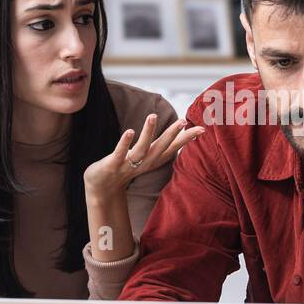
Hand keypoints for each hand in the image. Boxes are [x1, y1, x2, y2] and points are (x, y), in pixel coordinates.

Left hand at [83, 113, 203, 201]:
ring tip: (152, 115)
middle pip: (161, 148)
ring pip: (141, 149)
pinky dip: (124, 143)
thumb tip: (178, 132)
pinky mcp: (113, 165)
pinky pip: (120, 153)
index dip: (186, 138)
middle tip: (183, 121)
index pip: (173, 147)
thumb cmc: (125, 167)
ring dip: (147, 132)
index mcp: (152, 159)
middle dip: (172, 134)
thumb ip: (162, 145)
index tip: (202, 128)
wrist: (101, 187)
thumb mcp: (146, 157)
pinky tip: (130, 131)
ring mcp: (128, 165)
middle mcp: (144, 163)